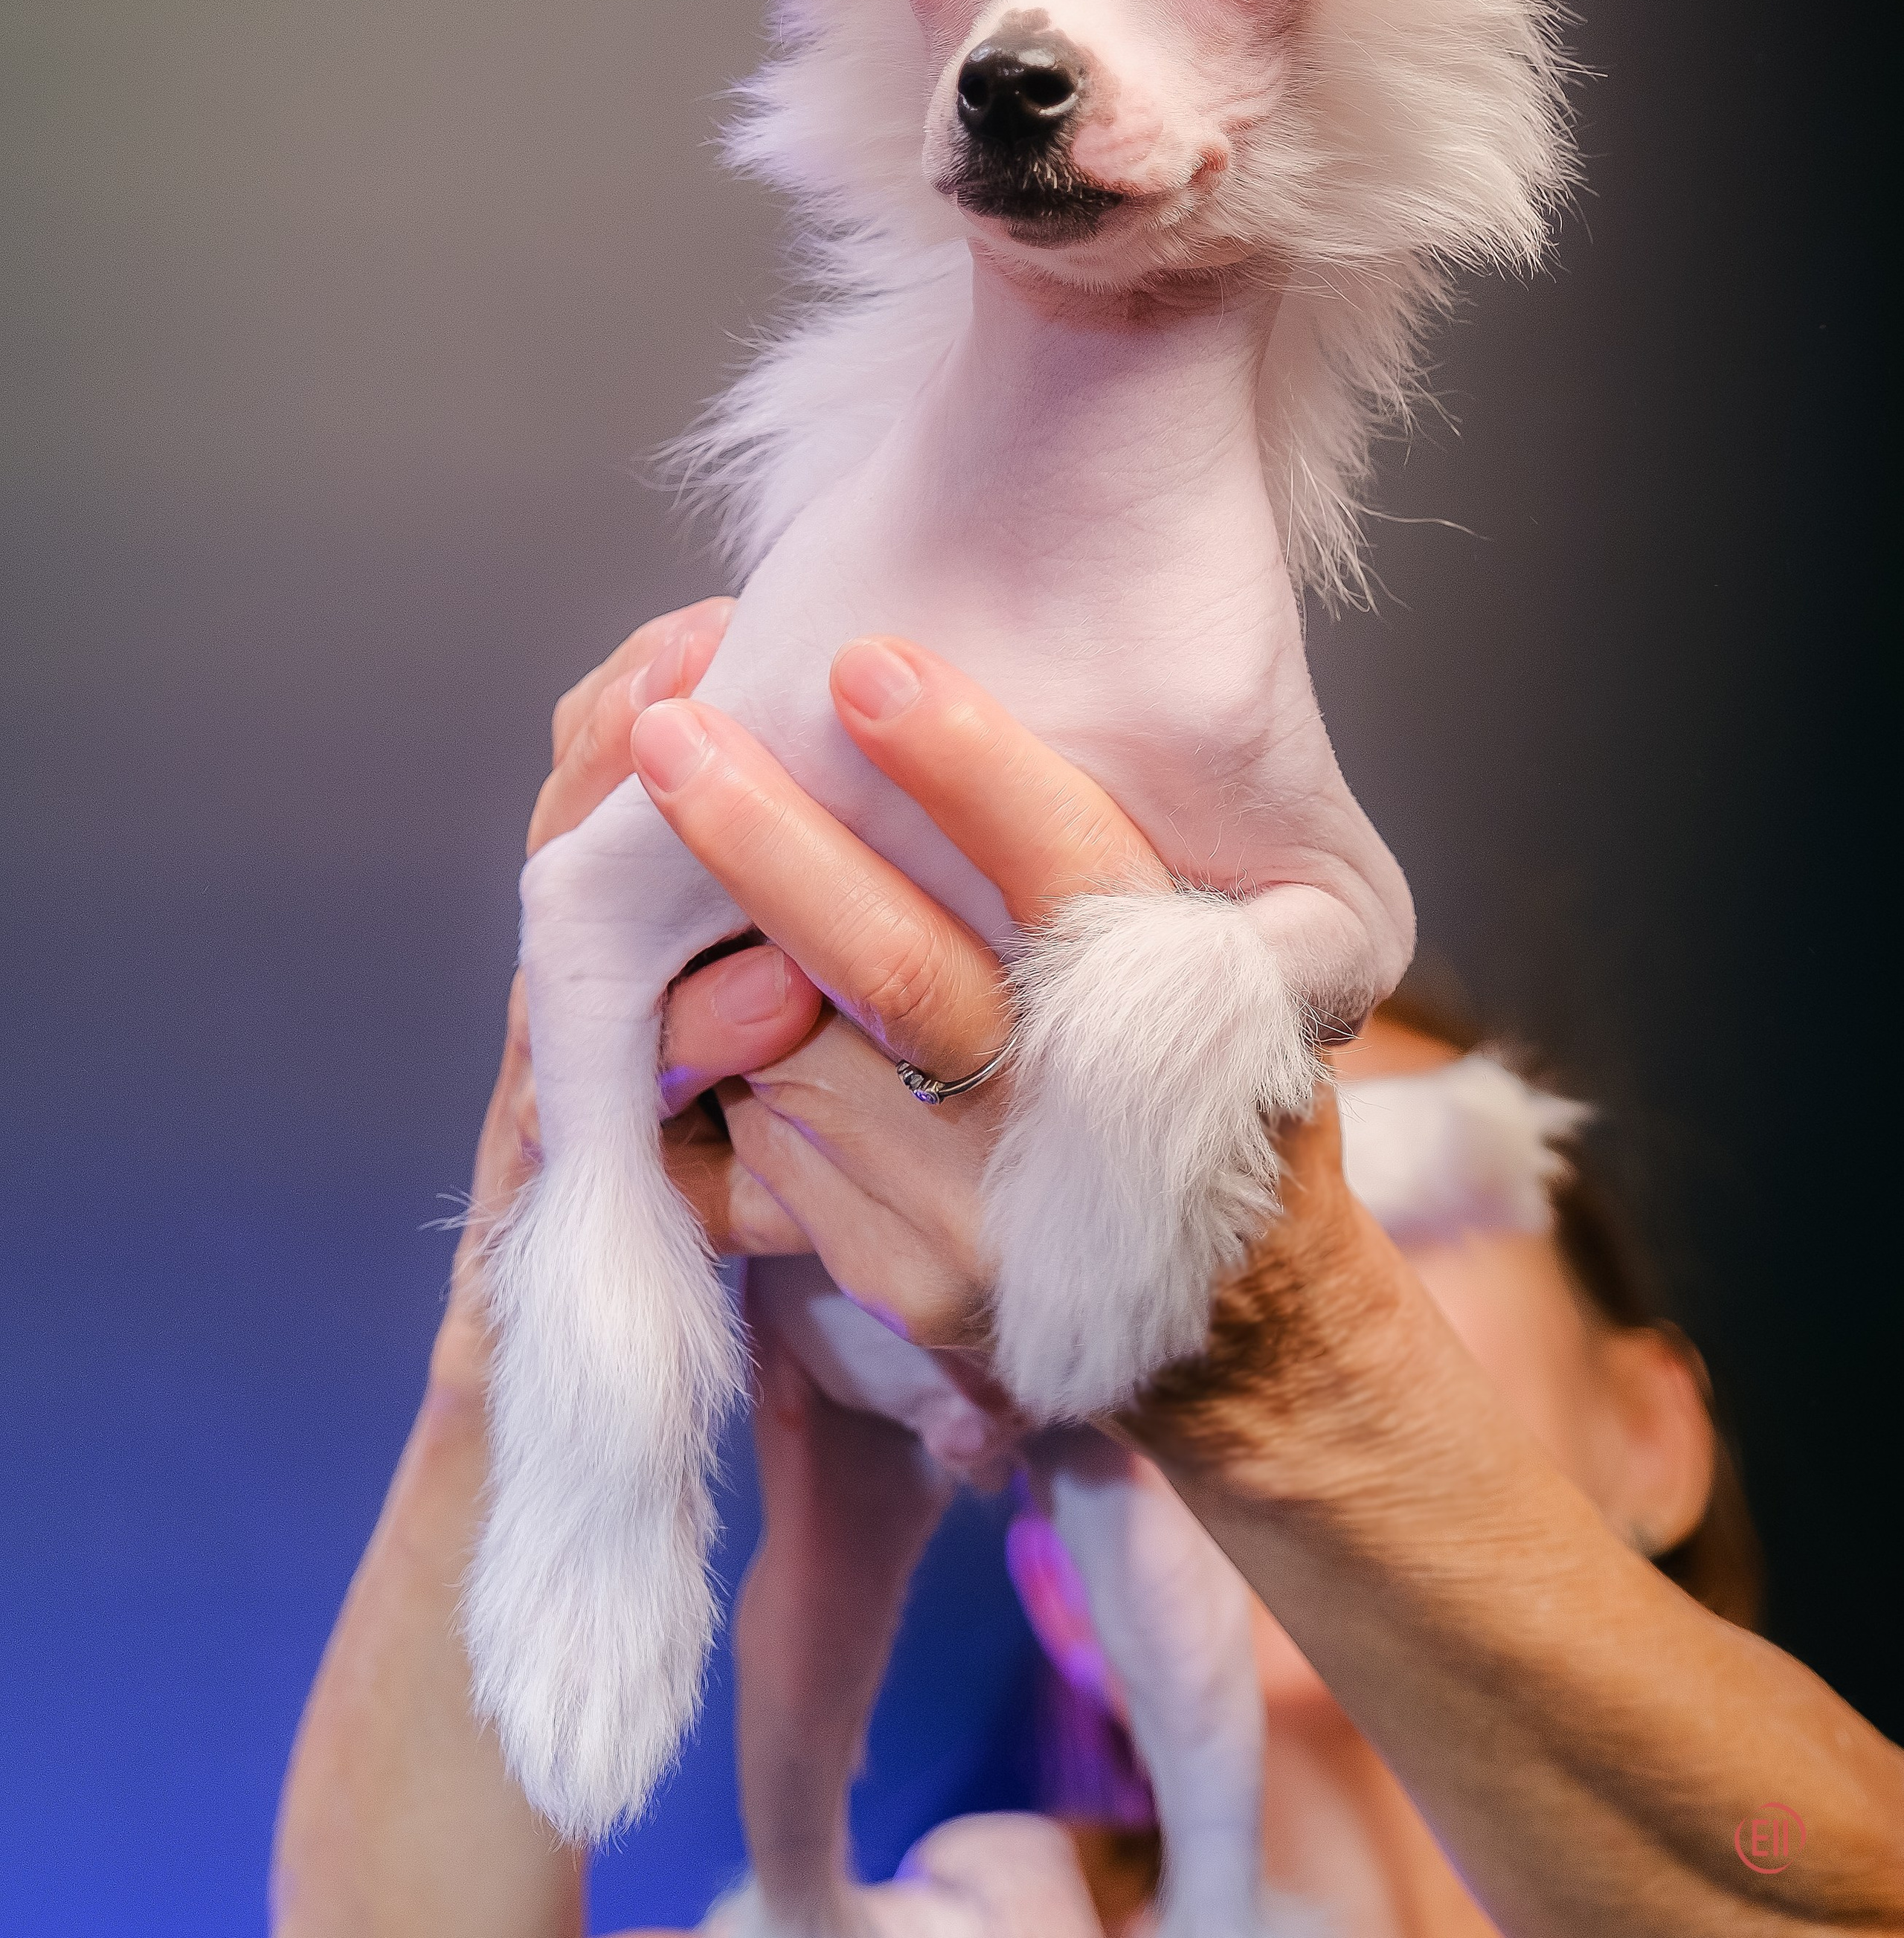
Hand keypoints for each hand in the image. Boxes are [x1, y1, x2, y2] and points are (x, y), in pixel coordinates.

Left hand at [628, 633, 1172, 1348]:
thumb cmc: (1208, 1070)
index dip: (964, 763)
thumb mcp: (1226, 950)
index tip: (863, 664)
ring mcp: (989, 1223)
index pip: (1068, 869)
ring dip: (741, 956)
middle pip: (895, 969)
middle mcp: (1087, 1129)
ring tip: (711, 853)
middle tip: (672, 733)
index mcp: (1187, 1009)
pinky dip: (749, 1065)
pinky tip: (763, 1008)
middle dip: (767, 841)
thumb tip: (928, 704)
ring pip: (798, 1052)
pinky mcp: (909, 1286)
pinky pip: (774, 1139)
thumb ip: (1109, 861)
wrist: (1234, 1313)